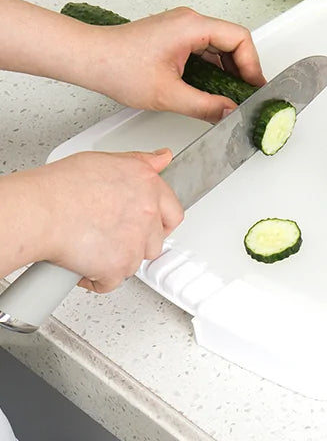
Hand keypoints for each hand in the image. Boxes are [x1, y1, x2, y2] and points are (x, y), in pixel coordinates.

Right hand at [17, 149, 182, 292]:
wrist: (40, 212)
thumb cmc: (61, 186)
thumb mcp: (106, 160)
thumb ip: (140, 162)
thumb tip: (162, 158)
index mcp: (148, 184)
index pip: (173, 211)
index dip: (160, 221)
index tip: (151, 225)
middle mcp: (147, 212)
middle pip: (155, 240)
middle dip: (137, 242)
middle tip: (115, 238)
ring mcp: (135, 242)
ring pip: (135, 261)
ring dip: (118, 259)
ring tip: (94, 247)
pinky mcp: (118, 267)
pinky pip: (113, 282)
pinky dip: (96, 279)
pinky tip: (83, 265)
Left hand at [86, 7, 265, 122]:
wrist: (88, 58)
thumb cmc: (117, 66)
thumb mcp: (168, 95)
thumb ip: (205, 106)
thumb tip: (229, 113)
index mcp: (191, 27)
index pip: (239, 38)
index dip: (252, 64)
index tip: (254, 86)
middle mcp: (189, 22)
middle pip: (232, 40)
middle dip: (243, 68)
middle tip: (247, 93)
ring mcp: (181, 27)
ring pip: (219, 46)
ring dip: (228, 69)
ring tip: (231, 94)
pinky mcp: (174, 36)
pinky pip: (205, 49)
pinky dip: (213, 67)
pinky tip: (212, 87)